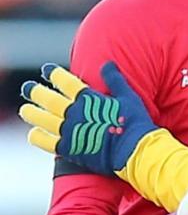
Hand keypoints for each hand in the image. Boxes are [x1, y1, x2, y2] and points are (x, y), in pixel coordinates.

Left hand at [19, 61, 156, 174]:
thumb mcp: (129, 96)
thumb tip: (107, 63)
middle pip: (49, 100)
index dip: (54, 74)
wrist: (134, 150)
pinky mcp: (68, 149)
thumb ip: (115, 80)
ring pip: (43, 120)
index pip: (66, 82)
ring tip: (26, 109)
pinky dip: (38, 137)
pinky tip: (34, 133)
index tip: (47, 70)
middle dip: (37, 92)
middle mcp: (75, 113)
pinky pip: (46, 142)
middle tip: (28, 88)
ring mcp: (69, 131)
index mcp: (88, 99)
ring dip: (32, 113)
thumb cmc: (134, 123)